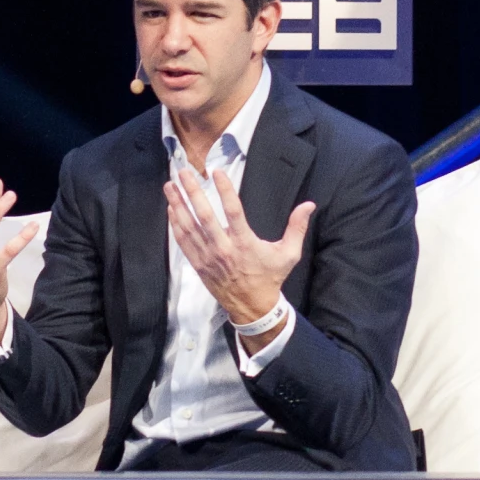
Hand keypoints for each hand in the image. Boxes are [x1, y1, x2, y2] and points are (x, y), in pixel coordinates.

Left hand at [164, 166, 313, 345]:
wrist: (252, 307)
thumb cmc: (270, 277)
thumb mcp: (289, 254)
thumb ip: (297, 227)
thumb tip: (309, 204)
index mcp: (245, 243)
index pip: (233, 211)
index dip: (224, 190)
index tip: (217, 172)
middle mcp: (224, 248)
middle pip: (204, 216)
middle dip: (192, 193)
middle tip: (183, 173)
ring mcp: (208, 257)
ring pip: (189, 227)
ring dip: (178, 204)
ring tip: (170, 185)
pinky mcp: (199, 264)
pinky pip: (184, 242)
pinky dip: (176, 224)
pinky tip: (172, 208)